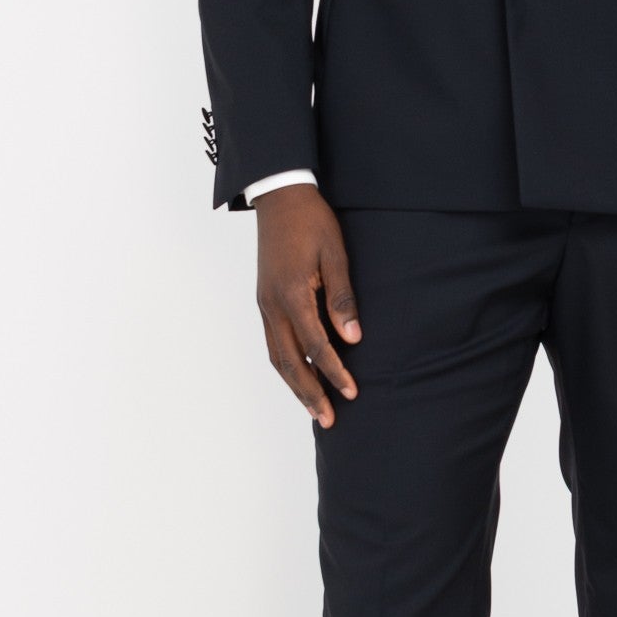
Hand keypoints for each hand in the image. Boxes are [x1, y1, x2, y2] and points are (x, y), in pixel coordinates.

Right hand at [254, 184, 360, 425]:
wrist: (280, 196)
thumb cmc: (312, 222)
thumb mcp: (336, 255)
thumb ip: (343, 298)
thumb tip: (352, 338)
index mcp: (292, 294)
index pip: (315, 346)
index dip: (335, 372)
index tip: (352, 392)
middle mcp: (272, 305)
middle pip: (289, 362)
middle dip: (309, 394)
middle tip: (329, 419)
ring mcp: (264, 304)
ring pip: (276, 357)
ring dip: (295, 385)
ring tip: (314, 409)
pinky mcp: (264, 301)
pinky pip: (272, 342)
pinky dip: (285, 366)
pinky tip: (298, 377)